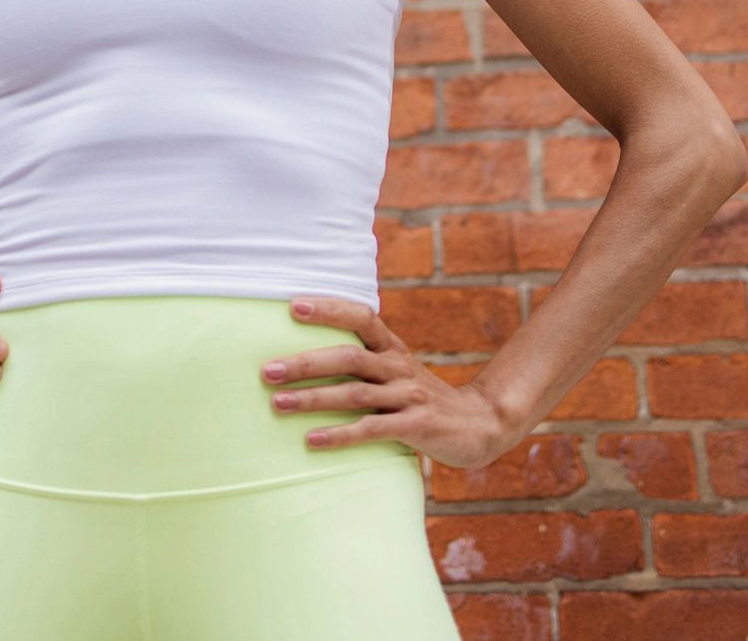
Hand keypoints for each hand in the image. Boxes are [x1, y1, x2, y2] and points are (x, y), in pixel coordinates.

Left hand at [261, 296, 517, 470]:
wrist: (480, 426)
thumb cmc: (423, 400)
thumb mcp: (398, 373)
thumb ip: (365, 364)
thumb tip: (308, 357)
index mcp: (393, 349)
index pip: (361, 317)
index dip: (329, 309)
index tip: (292, 306)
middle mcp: (399, 366)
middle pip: (348, 357)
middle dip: (305, 363)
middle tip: (267, 371)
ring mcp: (409, 395)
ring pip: (354, 393)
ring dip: (313, 398)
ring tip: (277, 403)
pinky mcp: (416, 426)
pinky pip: (371, 429)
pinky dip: (339, 434)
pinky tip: (310, 440)